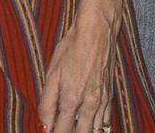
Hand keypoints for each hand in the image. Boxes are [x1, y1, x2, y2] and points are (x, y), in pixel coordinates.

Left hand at [38, 14, 115, 132]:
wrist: (96, 31)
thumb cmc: (72, 48)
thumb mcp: (52, 73)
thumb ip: (47, 104)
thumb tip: (44, 127)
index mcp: (71, 101)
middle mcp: (89, 105)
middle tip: (62, 130)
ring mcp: (102, 101)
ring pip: (96, 132)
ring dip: (85, 132)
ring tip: (77, 128)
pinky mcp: (110, 96)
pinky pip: (106, 122)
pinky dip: (99, 128)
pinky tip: (91, 125)